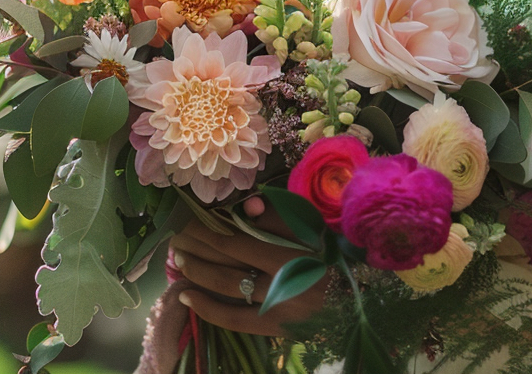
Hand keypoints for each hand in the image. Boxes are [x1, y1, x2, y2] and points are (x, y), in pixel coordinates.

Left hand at [171, 195, 328, 335]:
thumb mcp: (311, 229)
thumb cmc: (331, 254)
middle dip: (198, 249)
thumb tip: (248, 205)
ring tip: (179, 261)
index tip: (189, 221)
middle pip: (228, 261)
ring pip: (228, 288)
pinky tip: (187, 297)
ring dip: (198, 273)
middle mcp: (284, 282)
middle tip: (175, 239)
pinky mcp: (275, 327)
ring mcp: (278, 307)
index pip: (240, 239)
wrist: (356, 297)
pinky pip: (234, 319)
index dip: (210, 230)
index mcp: (293, 252)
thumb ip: (279, 216)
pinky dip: (207, 309)